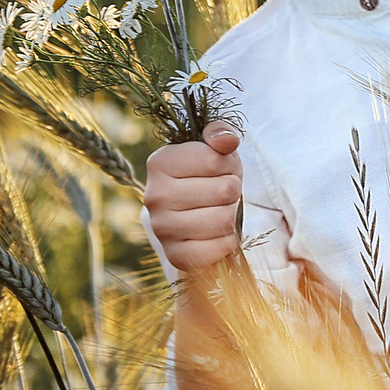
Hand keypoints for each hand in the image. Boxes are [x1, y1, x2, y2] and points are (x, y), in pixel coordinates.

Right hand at [145, 123, 243, 273]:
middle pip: (225, 190)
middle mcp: (155, 195)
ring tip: (219, 209)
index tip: (219, 167)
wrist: (193, 214)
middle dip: (233, 189)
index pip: (214, 159)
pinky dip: (228, 241)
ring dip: (232, 214)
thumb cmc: (207, 176)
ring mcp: (163, 228)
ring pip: (225, 219)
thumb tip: (226, 141)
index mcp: (160, 162)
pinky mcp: (176, 255)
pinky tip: (216, 233)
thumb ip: (219, 134)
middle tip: (222, 191)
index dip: (228, 163)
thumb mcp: (213, 148)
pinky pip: (220, 247)